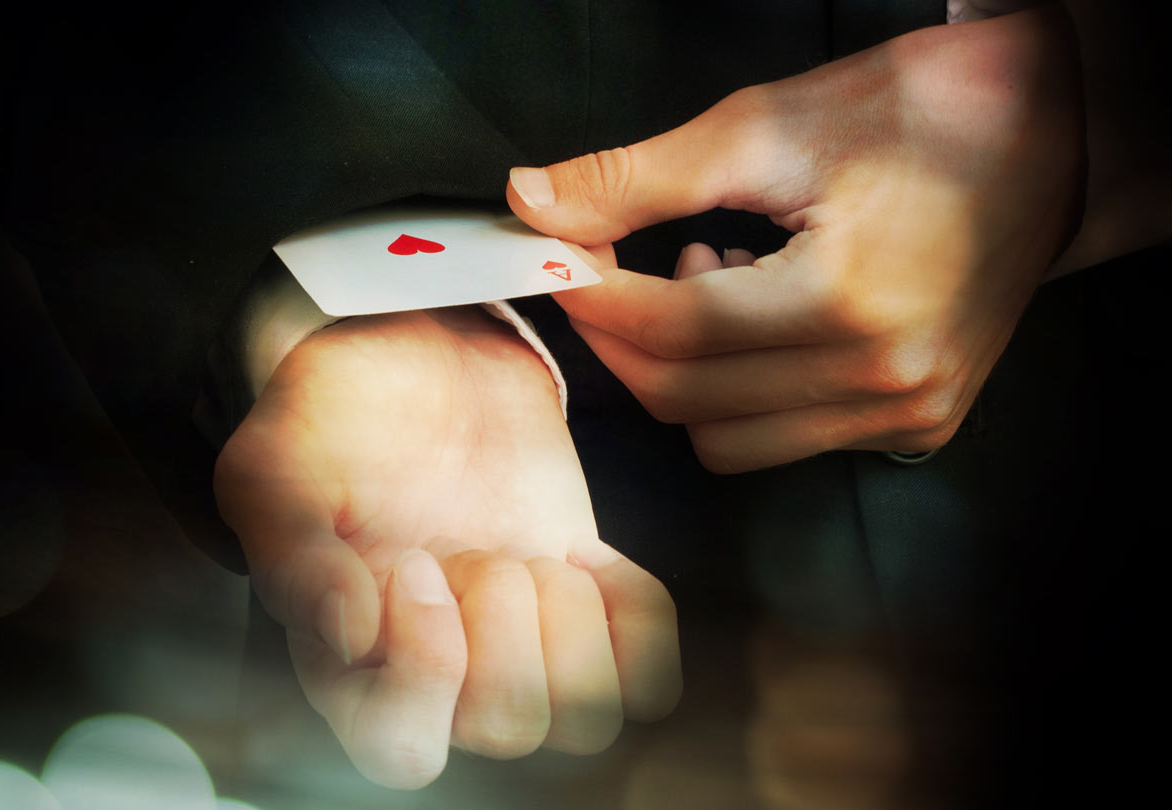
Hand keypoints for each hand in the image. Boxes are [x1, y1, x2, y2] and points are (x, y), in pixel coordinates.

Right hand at [214, 306, 679, 788]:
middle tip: (471, 547)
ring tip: (529, 556)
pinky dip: (635, 615)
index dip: (426, 672)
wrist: (410, 346)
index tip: (412, 563)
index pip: (404, 755)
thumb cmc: (331, 416)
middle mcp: (440, 676)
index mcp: (350, 665)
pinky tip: (585, 557)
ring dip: (570, 626)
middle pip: (511, 730)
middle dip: (504, 625)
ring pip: (588, 722)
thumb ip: (295, 556)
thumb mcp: (277, 469)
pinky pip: (650, 676)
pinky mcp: (586, 603)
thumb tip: (351, 634)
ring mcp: (521, 645)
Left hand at [507, 6, 1084, 471]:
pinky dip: (738, 391)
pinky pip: (781, 439)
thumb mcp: (767, 125)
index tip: (557, 259)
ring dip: (680, 372)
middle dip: (619, 337)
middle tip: (606, 270)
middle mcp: (882, 378)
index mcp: (848, 300)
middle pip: (683, 399)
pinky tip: (759, 313)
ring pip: (723, 439)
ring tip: (710, 282)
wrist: (1053, 135)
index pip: (670, 330)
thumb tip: (532, 201)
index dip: (593, 296)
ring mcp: (905, 411)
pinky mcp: (916, 422)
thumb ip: (637, 176)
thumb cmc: (922, 113)